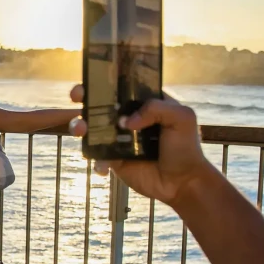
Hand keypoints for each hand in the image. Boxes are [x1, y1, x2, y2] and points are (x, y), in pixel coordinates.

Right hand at [67, 85, 216, 206]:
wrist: (183, 182)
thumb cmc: (185, 147)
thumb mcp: (182, 118)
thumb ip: (156, 108)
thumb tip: (126, 121)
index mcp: (143, 103)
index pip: (120, 87)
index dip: (103, 82)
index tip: (90, 81)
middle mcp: (128, 118)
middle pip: (100, 105)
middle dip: (84, 98)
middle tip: (78, 98)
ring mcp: (118, 139)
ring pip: (92, 129)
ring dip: (80, 126)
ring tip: (81, 130)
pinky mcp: (114, 160)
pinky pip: (97, 157)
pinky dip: (96, 160)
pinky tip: (104, 165)